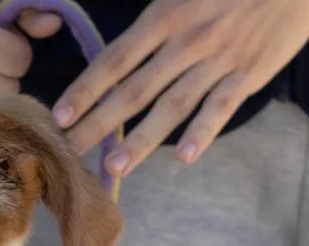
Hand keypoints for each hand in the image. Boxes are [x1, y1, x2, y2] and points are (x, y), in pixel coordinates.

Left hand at [53, 0, 308, 174]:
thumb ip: (152, 18)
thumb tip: (117, 49)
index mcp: (165, 16)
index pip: (115, 59)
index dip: (85, 89)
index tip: (59, 116)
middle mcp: (187, 41)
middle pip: (134, 90)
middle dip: (98, 124)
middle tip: (69, 152)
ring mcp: (218, 60)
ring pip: (172, 105)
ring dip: (141, 139)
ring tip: (114, 167)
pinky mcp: (249, 73)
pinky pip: (221, 107)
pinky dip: (202, 132)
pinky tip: (183, 157)